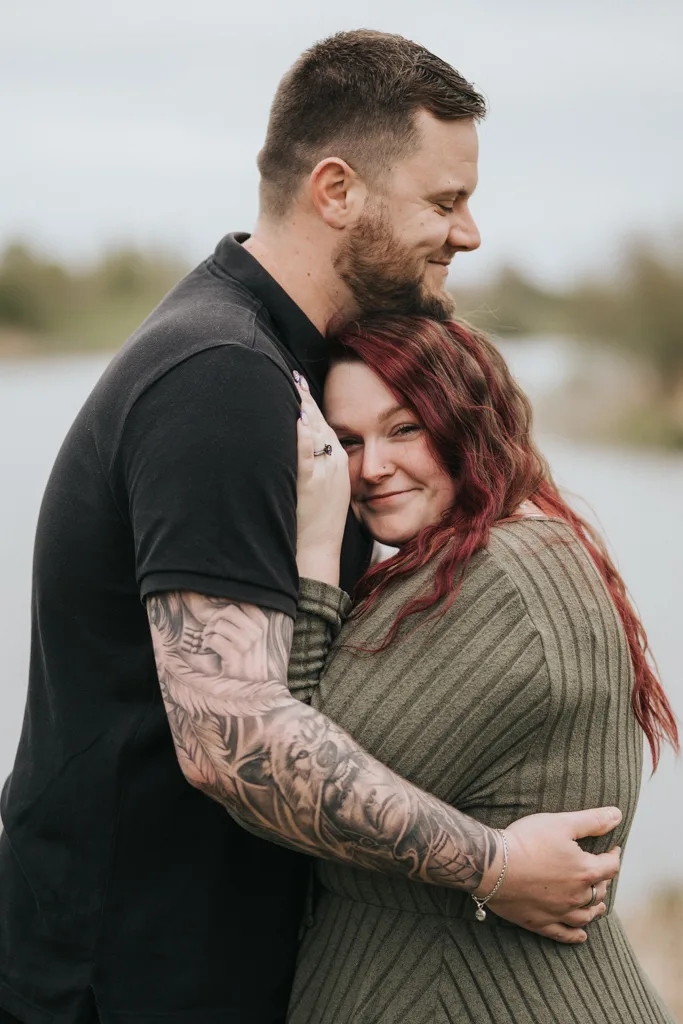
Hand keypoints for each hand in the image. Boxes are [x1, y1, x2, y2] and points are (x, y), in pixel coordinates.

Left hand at [201, 603, 270, 682]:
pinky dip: (207, 643)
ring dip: (210, 631)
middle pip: (230, 611)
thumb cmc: (254, 664)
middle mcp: (258, 634)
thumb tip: (232, 602)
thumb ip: (251, 623)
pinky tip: (209, 648)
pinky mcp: (234, 657)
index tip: (221, 616)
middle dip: (216, 617)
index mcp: (265, 626)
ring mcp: (246, 645)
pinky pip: (214, 639)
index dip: (228, 606)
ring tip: (209, 638)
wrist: (256, 693)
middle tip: (211, 628)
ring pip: (220, 624)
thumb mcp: (260, 641)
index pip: (244, 604)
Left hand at [295, 375, 349, 585]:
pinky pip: (304, 451)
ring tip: (287, 384)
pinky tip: (292, 418)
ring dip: (300, 407)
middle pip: (318, 420)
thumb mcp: (320, 488)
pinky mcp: (311, 481)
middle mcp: (334, 460)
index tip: (298, 380)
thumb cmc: (313, 522)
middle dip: (304, 396)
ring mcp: (324, 470)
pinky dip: (299, 434)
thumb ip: (311, 462)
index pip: (323, 422)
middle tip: (291, 373)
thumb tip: (297, 436)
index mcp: (338, 461)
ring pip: (312, 430)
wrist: (317, 552)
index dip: (310, 400)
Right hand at [481, 806, 621, 943]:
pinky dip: (575, 936)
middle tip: (601, 872)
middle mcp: (577, 896)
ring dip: (595, 909)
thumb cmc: (526, 840)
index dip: (614, 855)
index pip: (610, 866)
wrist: (493, 865)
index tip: (613, 849)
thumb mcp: (561, 823)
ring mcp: (559, 912)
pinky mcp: (541, 923)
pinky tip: (581, 936)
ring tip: (599, 904)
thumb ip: (591, 821)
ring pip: (586, 915)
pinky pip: (564, 934)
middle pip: (599, 891)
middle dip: (604, 881)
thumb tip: (617, 815)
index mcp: (584, 871)